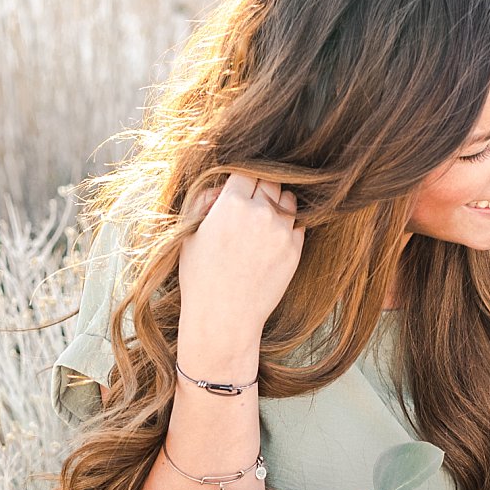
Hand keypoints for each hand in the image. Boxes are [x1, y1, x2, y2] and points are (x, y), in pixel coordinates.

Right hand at [175, 172, 303, 356]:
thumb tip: (221, 188)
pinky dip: (289, 225)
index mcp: (231, 204)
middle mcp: (260, 213)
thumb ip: (203, 201)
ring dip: (278, 203)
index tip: (239, 189)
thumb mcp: (190, 234)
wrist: (224, 317)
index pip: (246, 172)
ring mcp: (281, 231)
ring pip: (288, 199)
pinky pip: (299, 224)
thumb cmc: (200, 277)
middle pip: (270, 181)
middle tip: (251, 204)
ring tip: (264, 219)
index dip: (242, 180)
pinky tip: (274, 237)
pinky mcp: (295, 249)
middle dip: (260, 187)